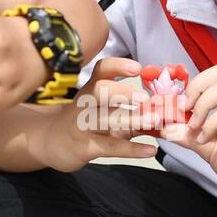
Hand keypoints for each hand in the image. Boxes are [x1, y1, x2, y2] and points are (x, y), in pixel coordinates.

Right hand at [45, 57, 157, 171]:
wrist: (52, 143)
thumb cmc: (85, 123)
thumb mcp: (105, 112)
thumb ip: (133, 111)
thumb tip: (164, 109)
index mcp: (91, 89)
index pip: (101, 70)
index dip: (118, 66)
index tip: (138, 67)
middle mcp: (84, 104)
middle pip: (99, 90)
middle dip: (122, 92)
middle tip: (145, 97)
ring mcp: (82, 126)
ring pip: (104, 119)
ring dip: (131, 119)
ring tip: (155, 121)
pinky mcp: (85, 147)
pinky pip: (109, 146)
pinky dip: (131, 149)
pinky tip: (150, 150)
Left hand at [168, 66, 216, 202]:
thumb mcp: (210, 149)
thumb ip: (189, 136)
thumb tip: (166, 127)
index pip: (212, 75)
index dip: (191, 87)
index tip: (177, 110)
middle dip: (194, 90)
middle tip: (185, 113)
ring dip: (202, 107)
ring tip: (195, 129)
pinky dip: (212, 124)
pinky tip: (206, 140)